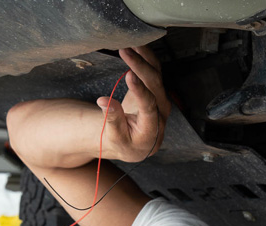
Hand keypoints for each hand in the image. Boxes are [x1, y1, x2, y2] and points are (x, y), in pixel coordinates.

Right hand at [96, 46, 170, 162]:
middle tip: (124, 51)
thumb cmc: (126, 142)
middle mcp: (161, 112)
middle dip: (140, 66)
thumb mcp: (116, 138)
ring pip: (156, 74)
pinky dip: (145, 56)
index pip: (149, 106)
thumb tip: (104, 101)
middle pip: (154, 85)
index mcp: (152, 129)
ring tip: (129, 42)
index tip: (129, 74)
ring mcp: (161, 99)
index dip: (140, 90)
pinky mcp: (157, 90)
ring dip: (143, 57)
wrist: (137, 143)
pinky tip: (136, 44)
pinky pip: (154, 70)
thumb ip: (112, 120)